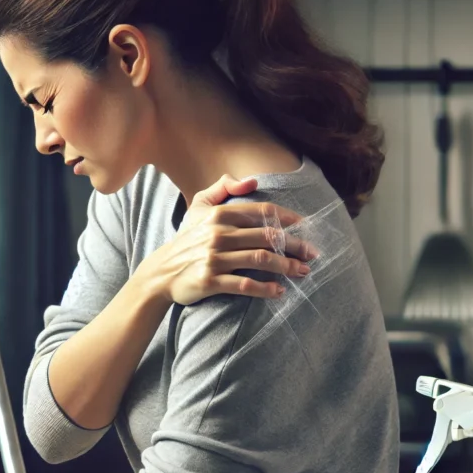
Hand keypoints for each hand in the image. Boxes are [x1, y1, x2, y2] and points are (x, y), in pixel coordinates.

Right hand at [142, 175, 317, 305]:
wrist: (160, 272)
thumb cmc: (186, 239)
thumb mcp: (198, 207)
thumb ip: (222, 188)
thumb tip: (252, 181)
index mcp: (218, 215)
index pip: (261, 212)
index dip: (287, 218)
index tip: (305, 226)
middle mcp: (217, 235)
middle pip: (266, 237)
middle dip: (294, 246)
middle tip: (312, 254)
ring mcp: (213, 259)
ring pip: (259, 259)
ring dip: (286, 266)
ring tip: (302, 272)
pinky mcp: (209, 281)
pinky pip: (244, 285)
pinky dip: (265, 289)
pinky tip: (279, 291)